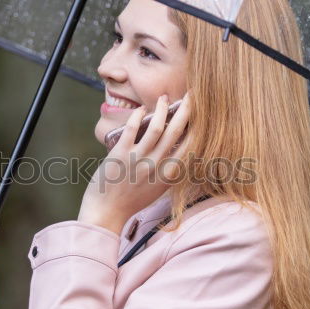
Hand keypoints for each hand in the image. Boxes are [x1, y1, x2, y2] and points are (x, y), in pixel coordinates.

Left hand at [79, 92, 190, 233]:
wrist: (106, 213)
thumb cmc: (130, 202)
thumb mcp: (157, 189)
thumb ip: (167, 172)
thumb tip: (175, 150)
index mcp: (168, 176)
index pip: (189, 147)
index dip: (198, 128)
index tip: (203, 113)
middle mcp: (156, 166)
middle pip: (176, 132)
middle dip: (186, 111)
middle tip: (191, 96)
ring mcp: (139, 160)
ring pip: (157, 128)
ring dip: (162, 109)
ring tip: (164, 98)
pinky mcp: (120, 155)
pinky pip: (132, 130)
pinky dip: (138, 116)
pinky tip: (141, 108)